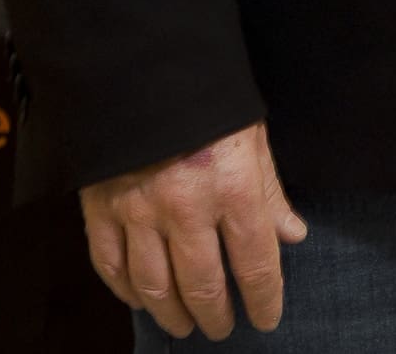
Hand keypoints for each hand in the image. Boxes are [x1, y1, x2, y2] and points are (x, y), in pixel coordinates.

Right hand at [78, 122, 305, 341]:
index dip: (265, 299)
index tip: (267, 318)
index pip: (256, 264)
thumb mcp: (254, 140)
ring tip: (185, 324)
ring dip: (172, 313)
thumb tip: (292, 236)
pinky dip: (127, 291)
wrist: (143, 67)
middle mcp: (188, 208)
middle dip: (216, 315)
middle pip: (204, 285)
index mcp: (234, 189)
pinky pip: (112, 265)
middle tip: (222, 328)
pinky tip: (140, 300)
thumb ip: (270, 193)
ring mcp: (140, 211)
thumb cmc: (209, 102)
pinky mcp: (103, 208)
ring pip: (156, 285)